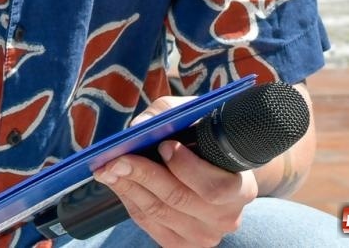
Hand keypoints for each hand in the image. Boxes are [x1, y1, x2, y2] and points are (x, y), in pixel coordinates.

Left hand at [93, 95, 257, 246]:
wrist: (213, 173)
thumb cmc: (202, 138)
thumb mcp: (193, 116)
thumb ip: (168, 114)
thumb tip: (139, 127)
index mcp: (241, 189)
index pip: (214, 187)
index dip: (186, 167)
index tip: (164, 145)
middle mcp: (226, 218)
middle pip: (178, 198)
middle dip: (143, 174)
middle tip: (116, 158)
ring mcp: (204, 236)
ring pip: (158, 212)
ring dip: (128, 187)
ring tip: (107, 168)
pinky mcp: (181, 244)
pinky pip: (149, 224)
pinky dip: (129, 200)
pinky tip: (117, 182)